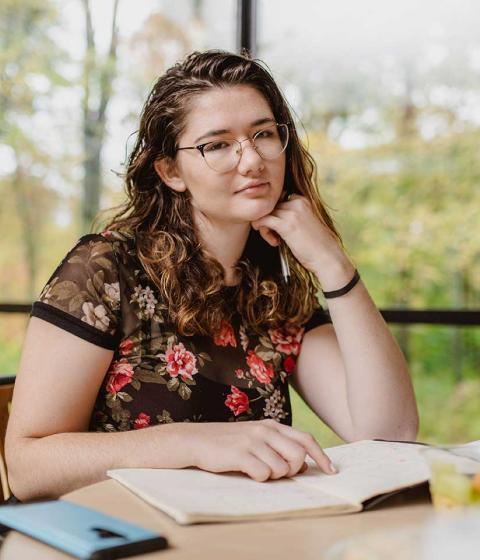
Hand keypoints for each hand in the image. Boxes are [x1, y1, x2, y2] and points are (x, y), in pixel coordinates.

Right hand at [188, 419, 335, 481]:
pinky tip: (247, 472)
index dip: (322, 456)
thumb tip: (304, 465)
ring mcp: (253, 441)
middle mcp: (265, 430)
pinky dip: (259, 478)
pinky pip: (263, 474)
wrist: (195, 440)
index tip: (332, 470)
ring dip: (274, 476)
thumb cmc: (227, 443)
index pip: (305, 439)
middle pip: (298, 455)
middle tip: (280, 473)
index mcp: (271, 425)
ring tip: (257, 470)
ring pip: (282, 468)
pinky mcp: (241, 454)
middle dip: (294, 470)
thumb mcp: (256, 439)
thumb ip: (278, 447)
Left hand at [251, 194, 344, 275]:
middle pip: (271, 207)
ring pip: (266, 214)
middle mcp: (297, 202)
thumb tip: (274, 217)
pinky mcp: (286, 225)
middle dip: (269, 221)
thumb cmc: (318, 246)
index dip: (275, 213)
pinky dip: (262, 230)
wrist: (328, 258)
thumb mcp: (306, 223)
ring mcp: (291, 213)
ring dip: (265, 228)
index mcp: (303, 200)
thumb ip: (294, 216)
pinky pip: (263, 221)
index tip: (279, 228)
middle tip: (275, 237)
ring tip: (275, 241)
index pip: (279, 200)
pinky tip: (273, 241)